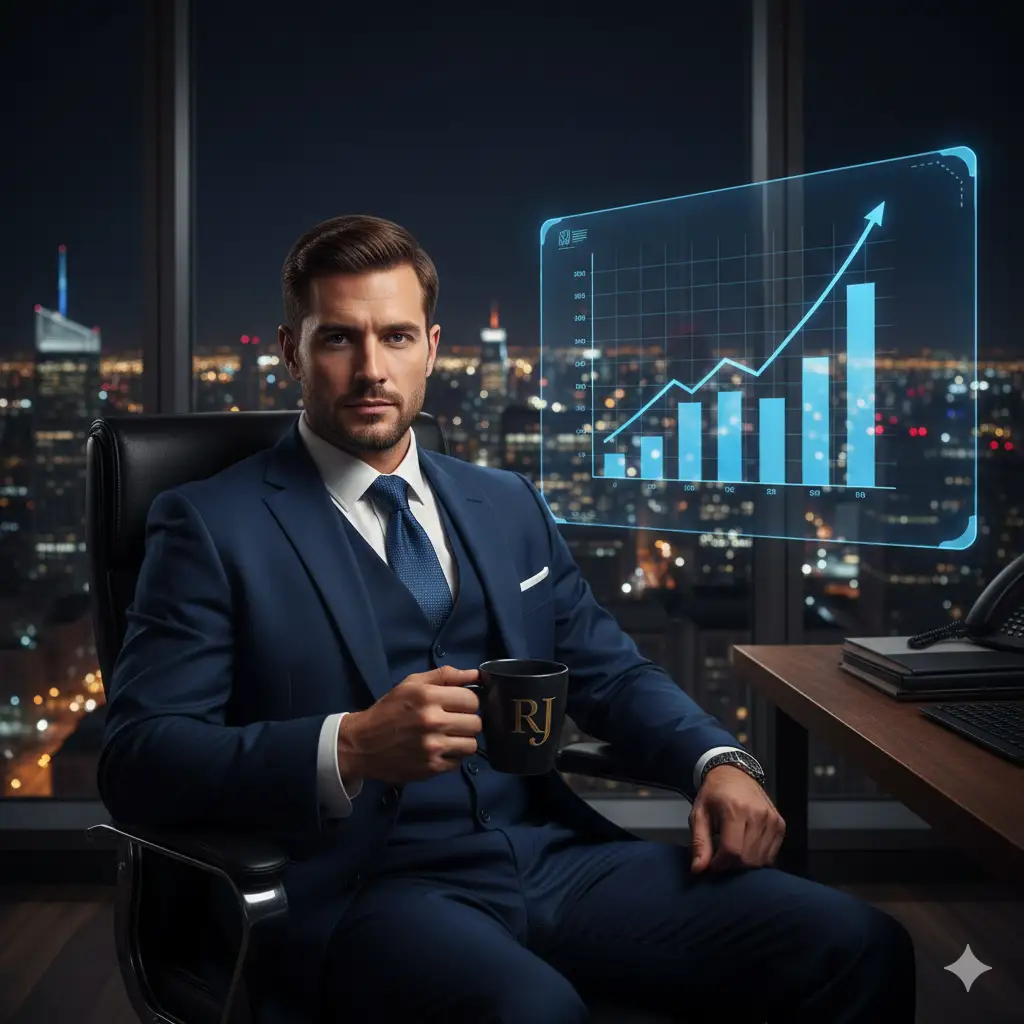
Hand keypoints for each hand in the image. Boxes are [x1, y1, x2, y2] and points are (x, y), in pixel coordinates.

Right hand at [336, 666, 481, 784]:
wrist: (362, 744)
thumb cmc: (389, 710)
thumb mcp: (412, 684)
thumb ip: (445, 675)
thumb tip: (476, 674)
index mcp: (429, 697)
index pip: (472, 700)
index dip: (467, 701)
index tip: (458, 704)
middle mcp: (433, 722)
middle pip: (476, 723)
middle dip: (467, 721)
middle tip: (453, 721)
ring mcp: (433, 747)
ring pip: (472, 745)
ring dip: (463, 740)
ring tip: (448, 737)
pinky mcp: (431, 768)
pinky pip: (459, 762)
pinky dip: (452, 756)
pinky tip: (438, 750)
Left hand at [689, 765, 785, 873]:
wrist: (734, 774)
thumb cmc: (714, 795)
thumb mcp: (699, 814)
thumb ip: (699, 842)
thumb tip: (698, 869)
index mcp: (735, 809)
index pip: (732, 850)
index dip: (720, 864)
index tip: (712, 864)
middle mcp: (758, 814)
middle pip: (747, 858)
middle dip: (732, 865)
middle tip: (721, 857)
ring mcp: (772, 820)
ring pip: (761, 860)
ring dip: (745, 863)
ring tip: (733, 851)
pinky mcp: (780, 825)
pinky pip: (771, 855)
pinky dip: (758, 858)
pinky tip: (746, 847)